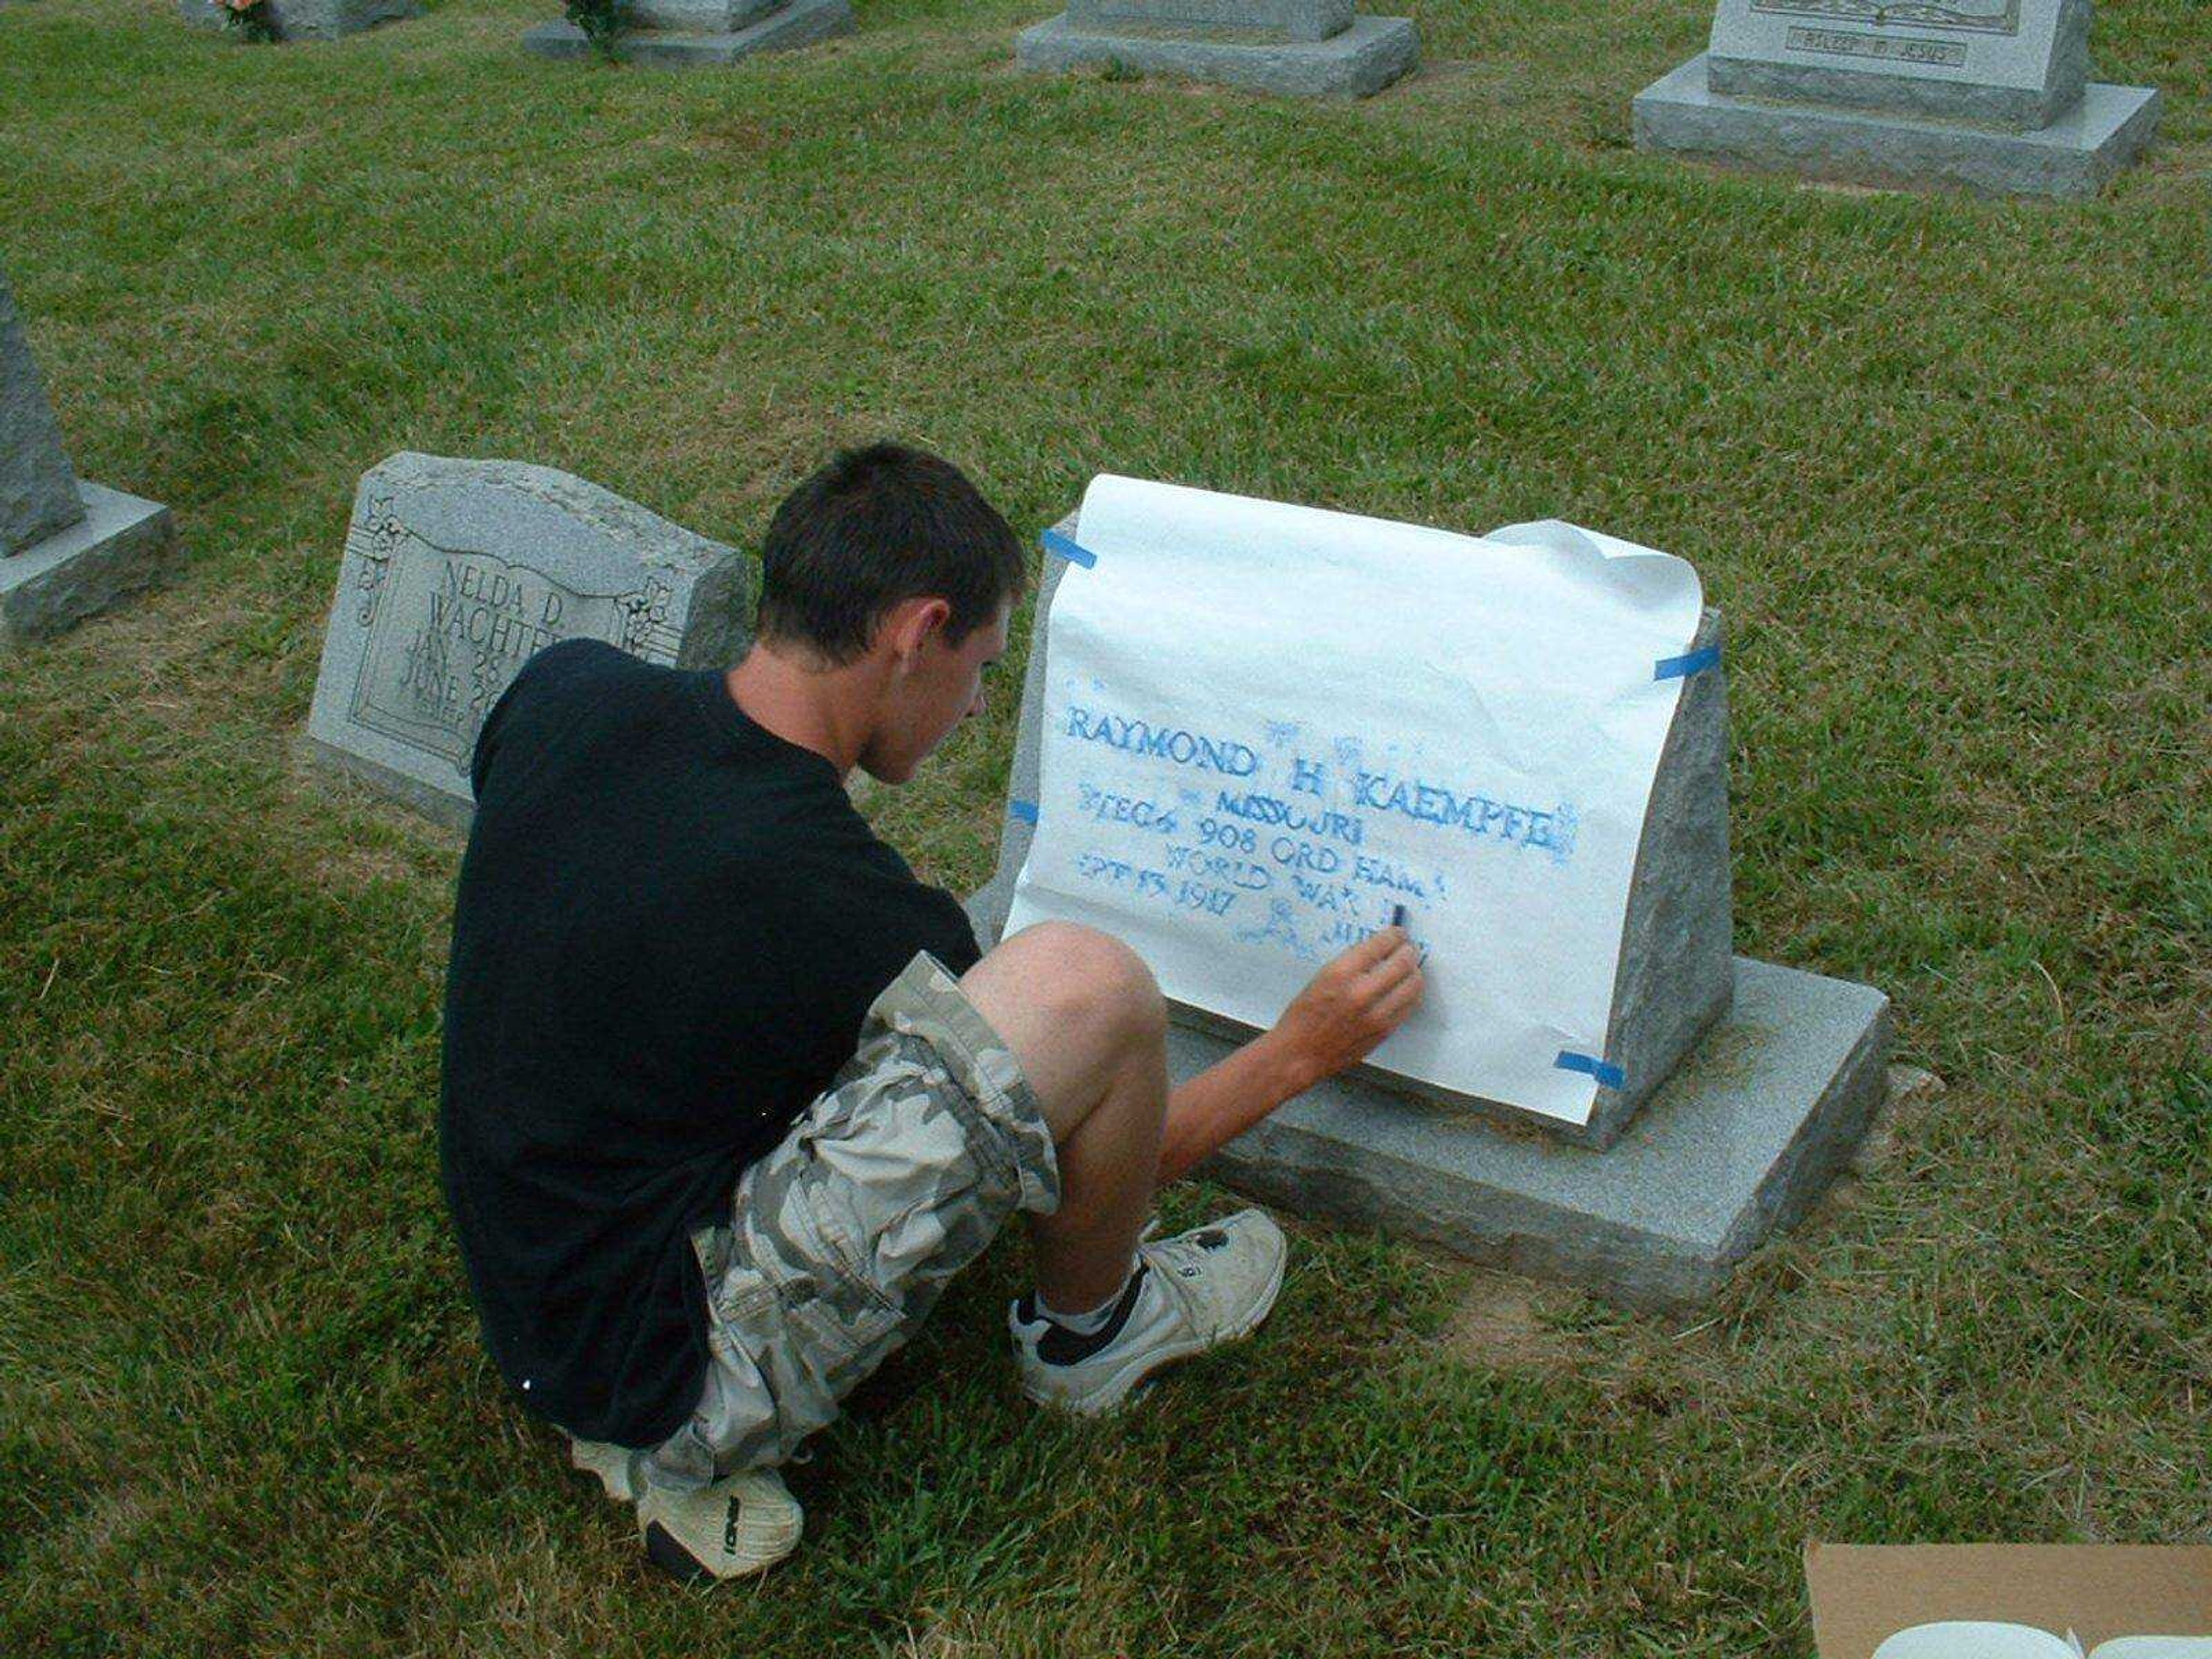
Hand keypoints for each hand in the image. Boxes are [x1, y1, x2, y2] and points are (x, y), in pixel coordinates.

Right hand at [1268, 927, 1425, 1090]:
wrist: (1300, 1054)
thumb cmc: (1304, 1015)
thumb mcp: (1322, 977)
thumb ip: (1352, 963)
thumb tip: (1380, 951)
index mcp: (1341, 973)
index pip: (1382, 944)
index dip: (1395, 935)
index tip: (1397, 933)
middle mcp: (1362, 992)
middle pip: (1404, 961)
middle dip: (1409, 950)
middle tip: (1407, 948)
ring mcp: (1377, 1014)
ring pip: (1414, 984)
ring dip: (1414, 971)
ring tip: (1409, 968)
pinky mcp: (1385, 1031)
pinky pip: (1410, 1005)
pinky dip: (1412, 993)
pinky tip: (1405, 989)